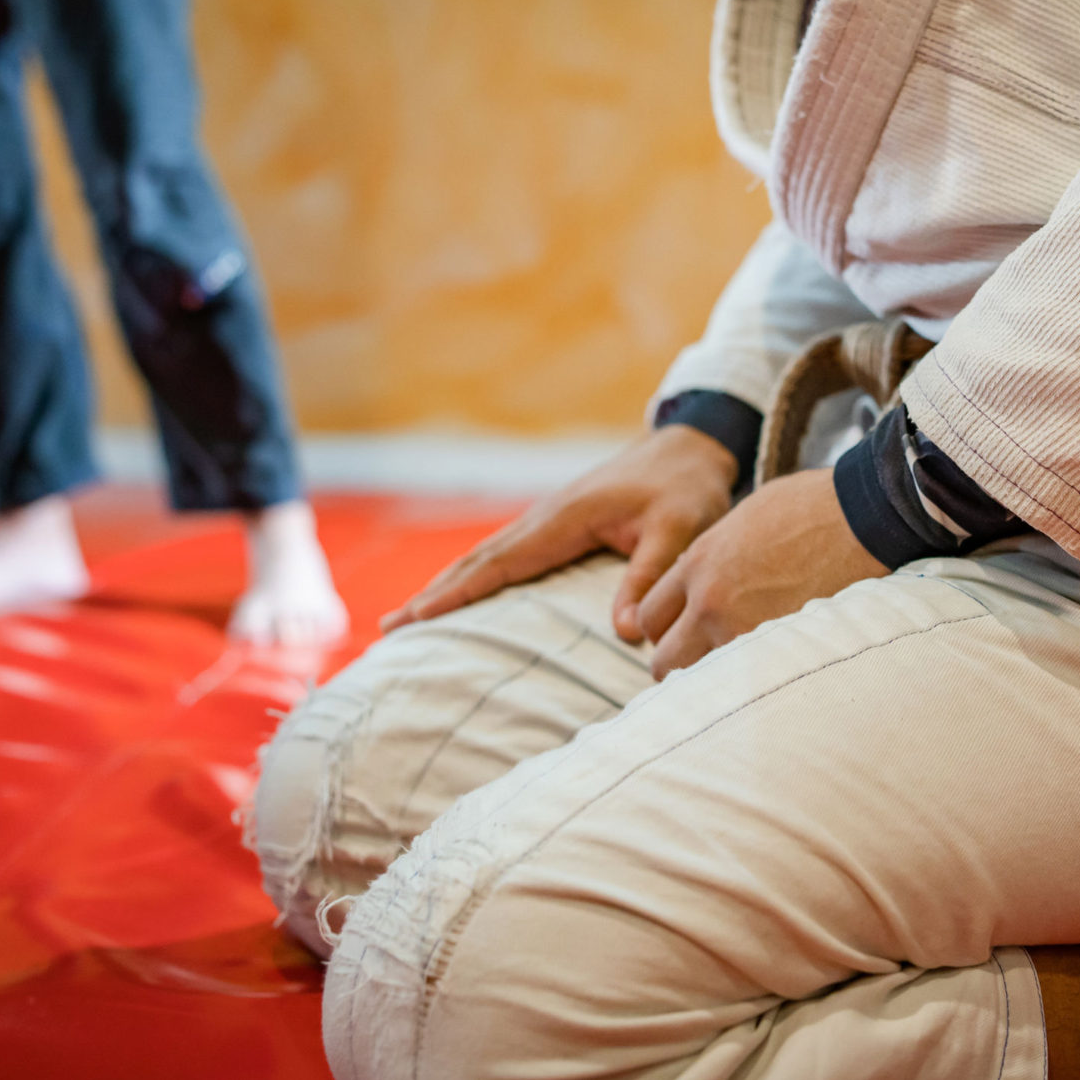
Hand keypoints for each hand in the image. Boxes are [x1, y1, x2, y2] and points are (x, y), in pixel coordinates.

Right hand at [381, 425, 737, 636]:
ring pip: (485, 556)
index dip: (459, 592)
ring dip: (445, 585)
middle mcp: (545, 516)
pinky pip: (504, 554)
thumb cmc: (686, 489)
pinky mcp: (556, 524)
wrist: (690, 446)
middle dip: (433, 594)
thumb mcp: (679, 530)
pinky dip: (472, 574)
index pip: (501, 561)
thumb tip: (625, 634)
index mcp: (565, 518)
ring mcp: (547, 518)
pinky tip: (459, 592)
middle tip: (389, 627)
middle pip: (478, 560)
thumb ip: (649, 577)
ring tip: (408, 616)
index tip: (419, 617)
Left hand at [637, 468, 884, 678]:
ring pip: (699, 682)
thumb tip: (704, 581)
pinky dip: (752, 687)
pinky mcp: (778, 651)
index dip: (666, 630)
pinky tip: (768, 677)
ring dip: (714, 681)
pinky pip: (745, 686)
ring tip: (739, 674)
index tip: (686, 634)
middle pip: (663, 659)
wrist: (861, 516)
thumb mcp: (743, 520)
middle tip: (706, 661)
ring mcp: (741, 630)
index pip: (650, 616)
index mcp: (698, 564)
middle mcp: (709, 601)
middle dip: (681, 664)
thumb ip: (713, 557)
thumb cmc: (811, 507)